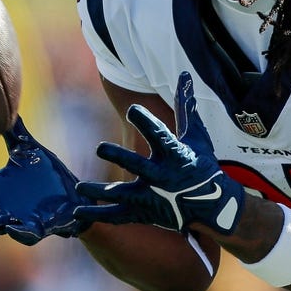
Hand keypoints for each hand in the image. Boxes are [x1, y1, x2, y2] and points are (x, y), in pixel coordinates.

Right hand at [0, 116, 88, 244]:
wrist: (75, 196)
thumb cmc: (48, 176)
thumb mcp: (29, 149)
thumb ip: (15, 131)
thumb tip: (3, 105)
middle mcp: (0, 204)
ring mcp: (17, 218)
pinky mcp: (36, 228)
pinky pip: (26, 233)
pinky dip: (19, 233)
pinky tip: (12, 228)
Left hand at [74, 72, 244, 234]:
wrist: (213, 204)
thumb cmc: (201, 164)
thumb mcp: (196, 136)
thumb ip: (185, 107)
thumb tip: (184, 75)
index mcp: (174, 154)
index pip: (159, 135)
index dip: (146, 122)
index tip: (132, 109)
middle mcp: (162, 176)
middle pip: (137, 165)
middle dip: (119, 157)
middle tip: (100, 148)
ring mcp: (152, 197)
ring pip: (123, 194)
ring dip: (101, 191)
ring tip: (80, 186)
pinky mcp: (145, 213)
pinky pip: (118, 215)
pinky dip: (98, 214)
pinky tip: (77, 211)